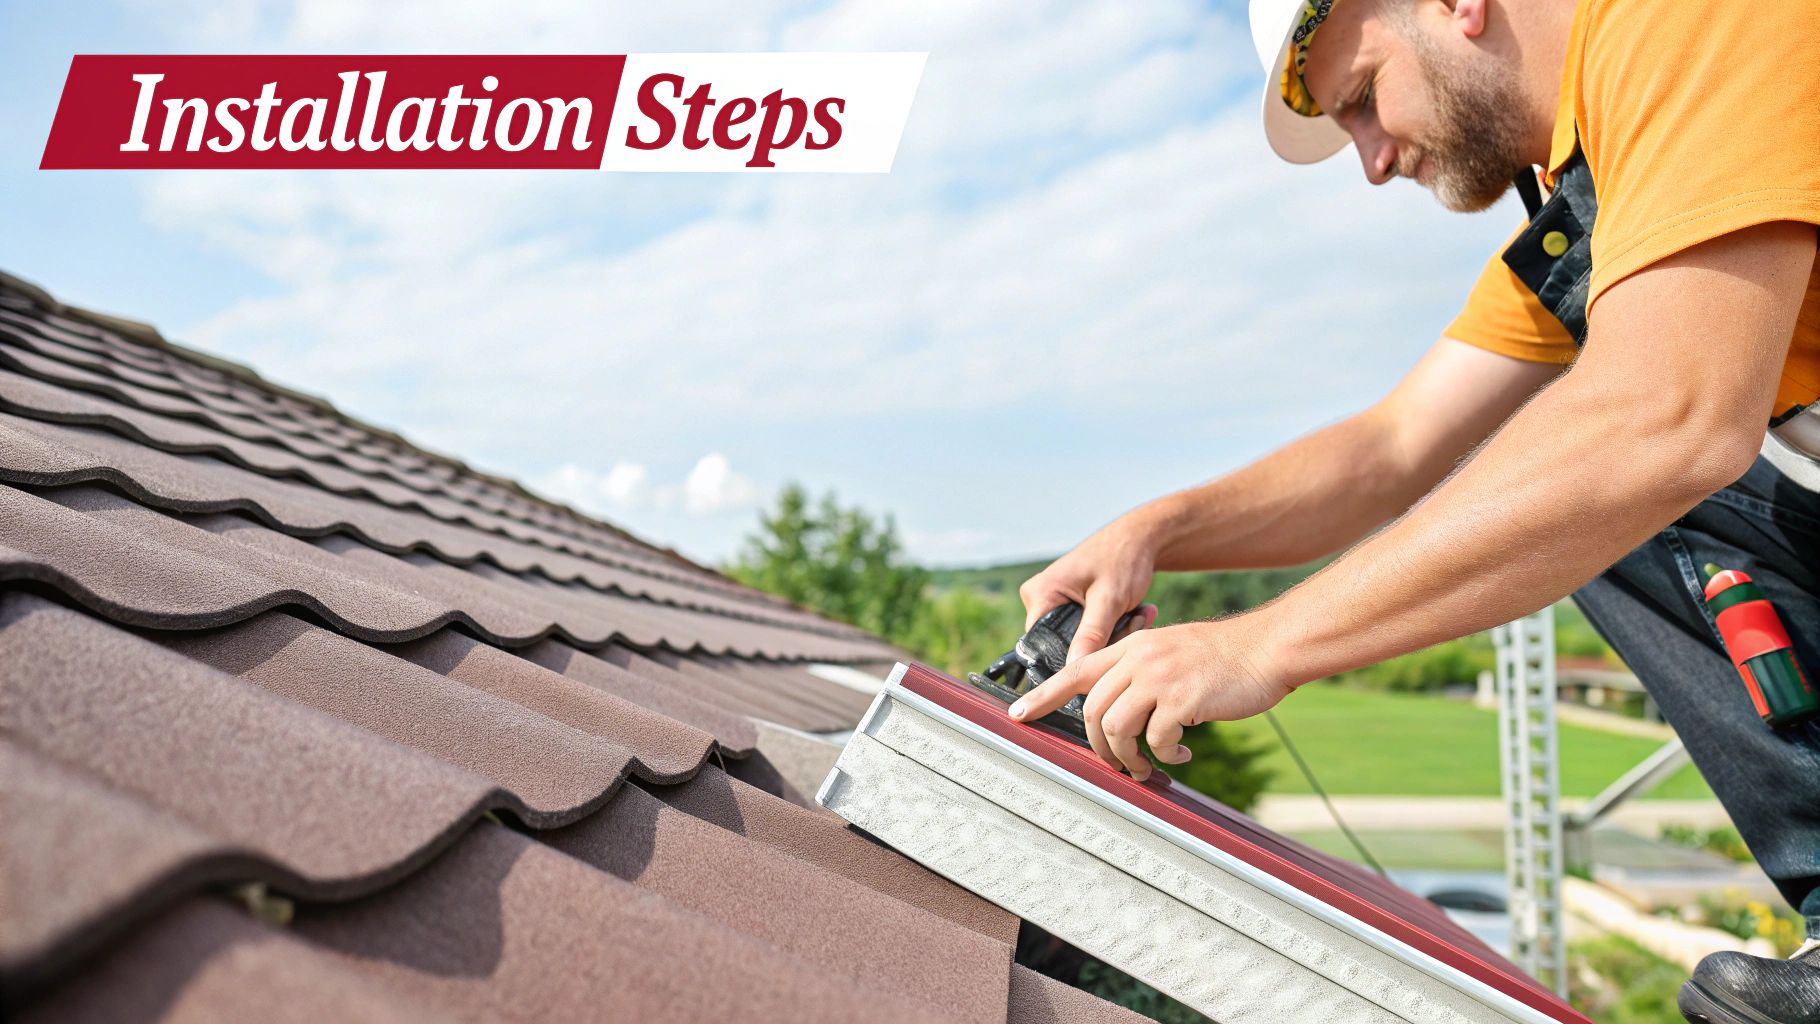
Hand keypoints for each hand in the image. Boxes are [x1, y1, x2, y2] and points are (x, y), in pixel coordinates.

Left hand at [1007, 618, 1291, 780]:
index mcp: (1131, 647)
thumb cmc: (1221, 658)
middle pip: (1091, 711)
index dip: (1042, 696)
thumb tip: (1116, 715)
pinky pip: (1157, 740)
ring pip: (1117, 729)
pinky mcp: (1183, 699)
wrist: (1265, 650)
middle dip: (1098, 748)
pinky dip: (1166, 755)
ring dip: (1128, 758)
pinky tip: (1182, 755)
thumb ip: (1140, 673)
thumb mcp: (1170, 651)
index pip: (1074, 670)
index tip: (1017, 715)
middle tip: (1117, 765)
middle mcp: (1139, 659)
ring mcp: (1159, 677)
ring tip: (1146, 767)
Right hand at [1019, 518, 1160, 663]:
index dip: (1075, 655)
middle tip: (1136, 621)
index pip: (1044, 645)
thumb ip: (1091, 634)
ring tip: (1140, 614)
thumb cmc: (1122, 559)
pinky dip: (1115, 627)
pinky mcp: (1070, 607)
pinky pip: (1089, 632)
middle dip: (1104, 641)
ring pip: (1082, 641)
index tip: (1110, 646)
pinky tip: (1135, 613)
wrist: (1139, 539)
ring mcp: (1055, 604)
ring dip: (1115, 633)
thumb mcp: (1109, 599)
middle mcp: (1040, 600)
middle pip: (1065, 645)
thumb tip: (1074, 669)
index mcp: (1039, 595)